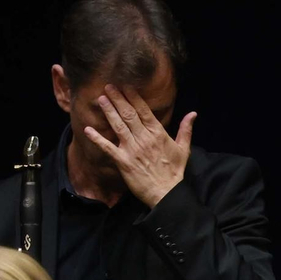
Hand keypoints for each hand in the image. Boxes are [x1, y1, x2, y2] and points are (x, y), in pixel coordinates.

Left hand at [83, 84, 195, 207]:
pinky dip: (97, 138)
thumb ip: (186, 129)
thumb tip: (193, 114)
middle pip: (129, 114)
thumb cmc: (174, 171)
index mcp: (158, 134)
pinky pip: (108, 148)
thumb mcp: (184, 149)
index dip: (133, 97)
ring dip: (109, 111)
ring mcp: (132, 149)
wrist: (166, 193)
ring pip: (118, 126)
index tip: (125, 86)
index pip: (144, 111)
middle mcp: (144, 138)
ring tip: (101, 98)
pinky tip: (87, 129)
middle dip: (118, 99)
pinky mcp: (123, 161)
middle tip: (108, 86)